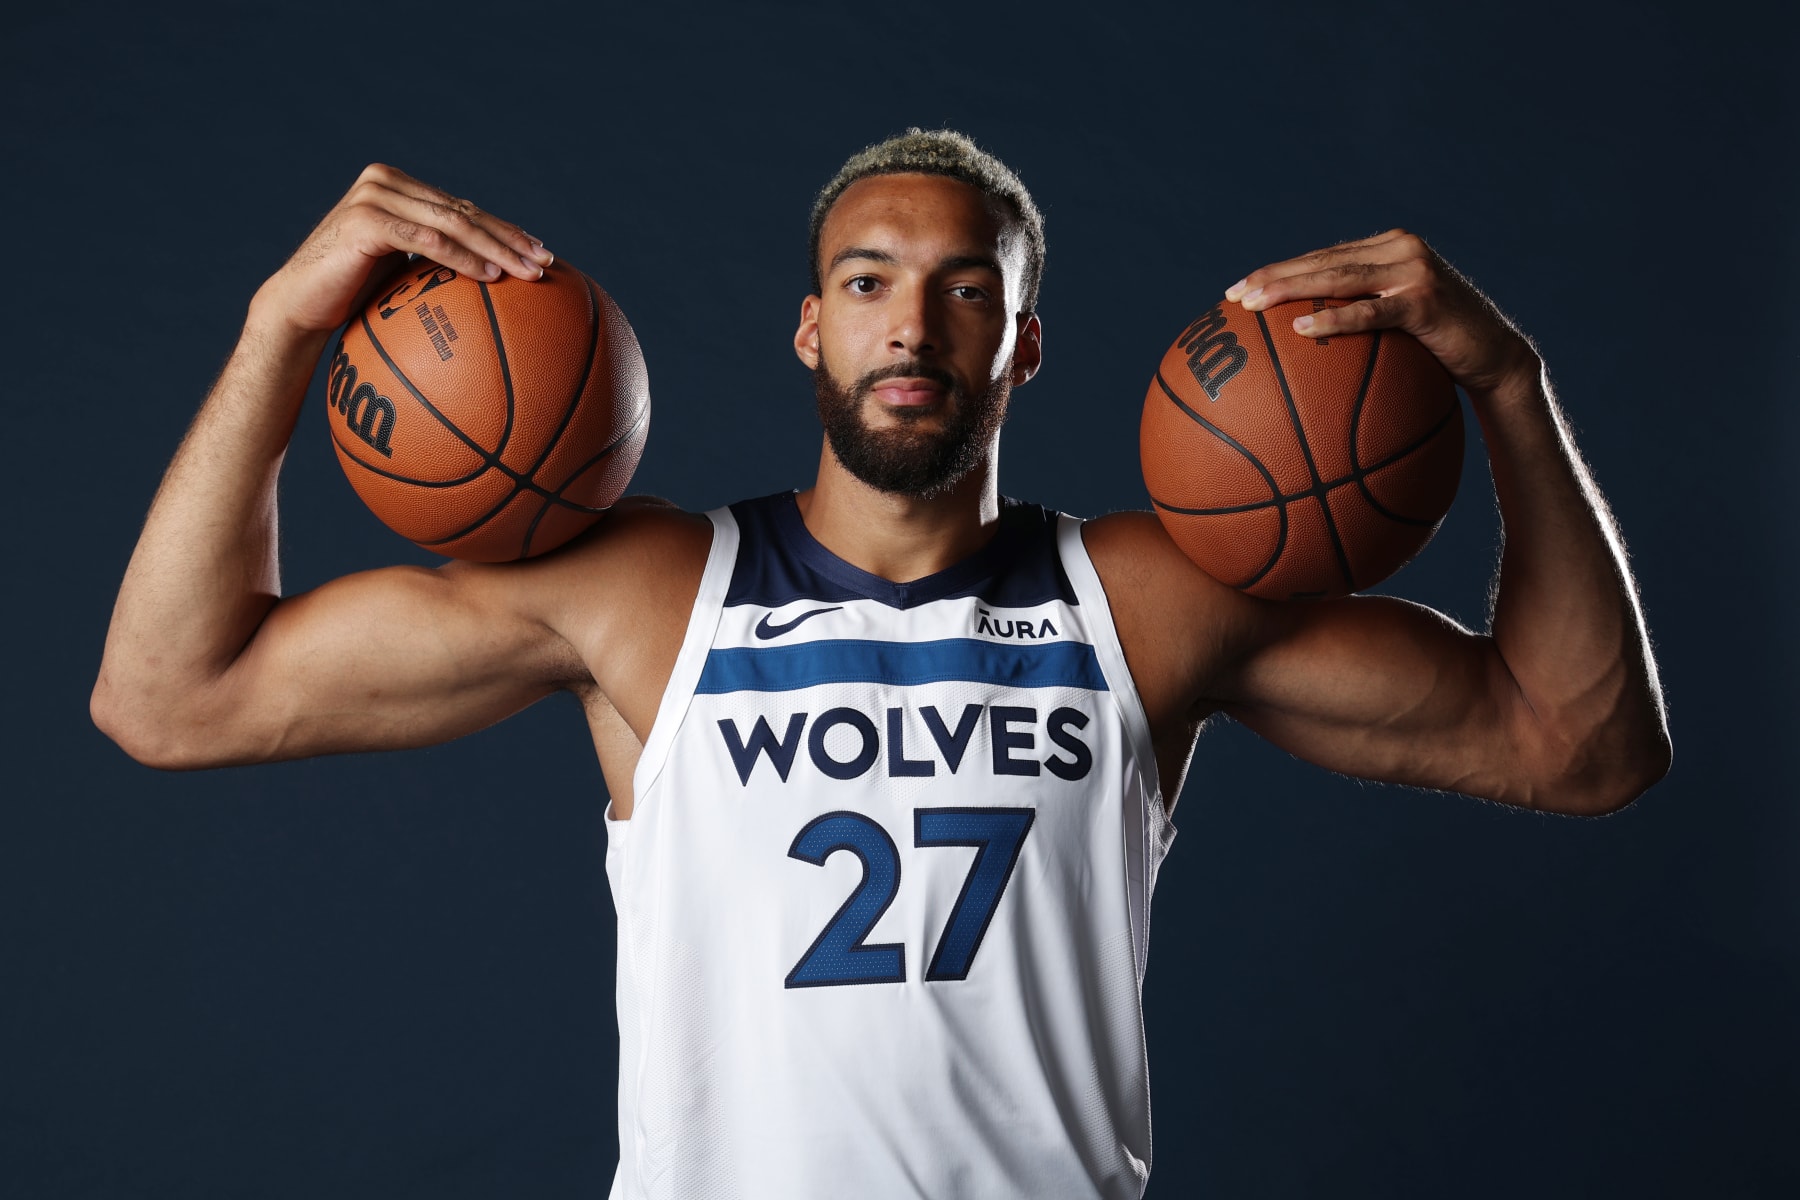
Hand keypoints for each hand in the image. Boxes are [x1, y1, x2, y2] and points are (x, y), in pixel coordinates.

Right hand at [249, 164, 554, 339]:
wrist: (300, 306)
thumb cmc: (351, 297)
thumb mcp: (399, 270)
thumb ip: (435, 257)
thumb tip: (493, 275)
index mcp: (399, 187)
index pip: (463, 208)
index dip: (505, 229)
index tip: (542, 253)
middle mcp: (386, 182)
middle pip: (463, 211)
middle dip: (510, 238)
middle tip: (546, 263)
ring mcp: (374, 197)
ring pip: (451, 222)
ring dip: (495, 249)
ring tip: (528, 273)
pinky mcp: (364, 221)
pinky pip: (426, 240)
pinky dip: (460, 258)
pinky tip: (490, 276)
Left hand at [1224, 230, 1538, 395]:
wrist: (1496, 358)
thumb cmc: (1439, 352)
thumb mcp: (1396, 327)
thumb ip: (1359, 319)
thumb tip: (1297, 347)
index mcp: (1387, 249)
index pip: (1321, 257)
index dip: (1277, 271)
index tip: (1236, 291)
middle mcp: (1400, 249)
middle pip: (1322, 262)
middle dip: (1272, 278)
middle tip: (1232, 298)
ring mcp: (1414, 271)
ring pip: (1338, 278)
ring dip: (1290, 291)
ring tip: (1253, 308)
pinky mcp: (1425, 300)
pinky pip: (1369, 313)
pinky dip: (1334, 320)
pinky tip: (1300, 331)